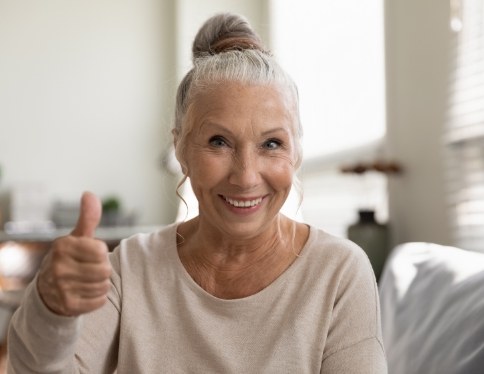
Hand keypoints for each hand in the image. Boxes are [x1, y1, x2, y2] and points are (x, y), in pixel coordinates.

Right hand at [37, 192, 111, 315]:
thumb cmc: (70, 258)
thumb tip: (89, 193)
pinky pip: (100, 301)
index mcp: (62, 246)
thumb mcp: (77, 237)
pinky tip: (85, 293)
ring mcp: (61, 287)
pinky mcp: (67, 305)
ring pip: (104, 286)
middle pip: (105, 270)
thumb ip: (88, 217)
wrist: (48, 290)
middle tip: (90, 269)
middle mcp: (58, 266)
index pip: (102, 251)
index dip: (101, 253)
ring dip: (100, 284)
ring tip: (86, 280)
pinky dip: (97, 298)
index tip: (90, 254)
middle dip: (102, 269)